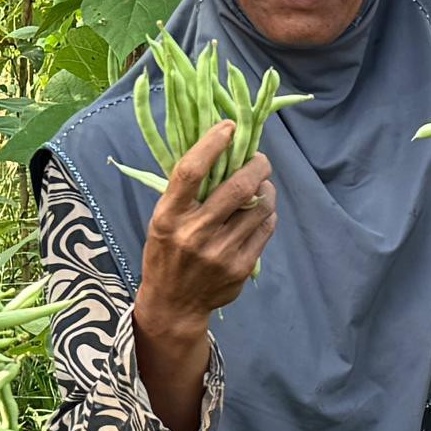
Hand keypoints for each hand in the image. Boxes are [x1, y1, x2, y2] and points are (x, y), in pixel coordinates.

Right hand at [134, 121, 278, 331]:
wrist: (173, 303)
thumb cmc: (166, 252)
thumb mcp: (163, 220)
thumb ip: (187, 193)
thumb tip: (221, 151)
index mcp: (169, 217)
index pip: (191, 171)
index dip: (212, 143)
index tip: (228, 127)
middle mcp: (195, 234)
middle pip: (238, 187)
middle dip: (257, 165)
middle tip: (260, 159)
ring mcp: (220, 253)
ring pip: (260, 206)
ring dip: (266, 189)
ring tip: (260, 186)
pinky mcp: (241, 267)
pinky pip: (266, 228)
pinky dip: (267, 213)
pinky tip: (259, 212)